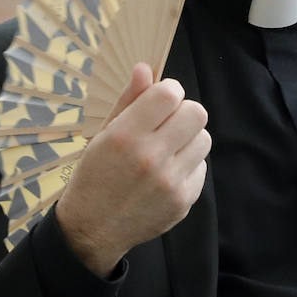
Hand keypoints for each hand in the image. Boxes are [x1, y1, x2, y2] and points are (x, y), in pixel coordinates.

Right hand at [55, 66, 210, 276]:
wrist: (92, 230)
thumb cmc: (95, 174)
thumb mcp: (103, 134)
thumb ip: (128, 100)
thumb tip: (145, 67)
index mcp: (126, 136)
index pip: (169, 94)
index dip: (169, 90)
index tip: (161, 99)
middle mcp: (151, 158)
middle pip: (196, 113)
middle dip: (183, 111)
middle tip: (167, 122)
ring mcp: (170, 182)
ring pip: (204, 138)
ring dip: (188, 138)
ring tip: (167, 148)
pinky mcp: (184, 200)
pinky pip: (201, 166)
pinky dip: (188, 164)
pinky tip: (167, 171)